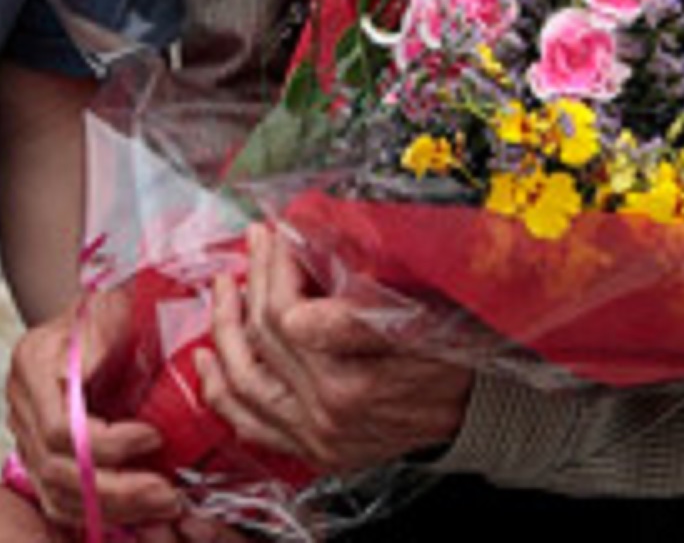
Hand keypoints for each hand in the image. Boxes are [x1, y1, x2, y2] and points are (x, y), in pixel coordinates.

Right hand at [5, 292, 220, 537]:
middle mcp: (21, 403)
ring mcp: (26, 434)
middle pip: (57, 470)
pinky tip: (140, 515)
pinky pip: (62, 501)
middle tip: (167, 493)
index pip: (60, 429)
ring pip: (58, 495)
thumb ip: (119, 329)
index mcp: (33, 362)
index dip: (110, 444)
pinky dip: (100, 514)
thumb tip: (146, 359)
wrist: (93, 312)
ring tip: (163, 506)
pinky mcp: (41, 455)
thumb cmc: (109, 306)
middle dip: (117, 490)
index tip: (154, 435)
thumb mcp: (115, 304)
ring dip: (115, 509)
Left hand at [195, 224, 471, 475]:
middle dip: (253, 279)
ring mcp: (317, 437)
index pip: (285, 311)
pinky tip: (208, 360)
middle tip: (255, 242)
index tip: (279, 232)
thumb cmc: (452, 350)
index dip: (275, 265)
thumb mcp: (419, 312)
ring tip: (223, 288)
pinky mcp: (314, 451)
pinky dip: (222, 392)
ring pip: (243, 381)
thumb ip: (356, 299)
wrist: (475, 410)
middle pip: (263, 337)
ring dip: (223, 330)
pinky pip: (250, 423)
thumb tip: (303, 255)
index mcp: (353, 377)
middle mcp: (327, 413)